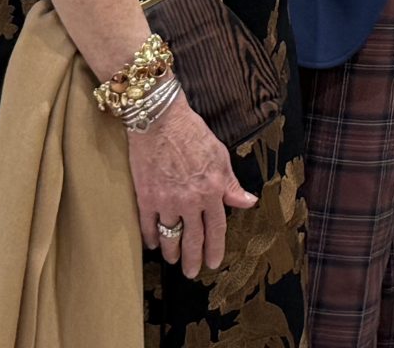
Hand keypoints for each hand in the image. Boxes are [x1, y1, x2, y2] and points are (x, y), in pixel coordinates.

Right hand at [130, 97, 256, 278]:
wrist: (161, 120)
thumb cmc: (193, 134)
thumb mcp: (220, 156)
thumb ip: (231, 184)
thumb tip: (248, 202)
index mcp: (212, 190)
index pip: (217, 228)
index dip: (216, 248)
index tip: (214, 263)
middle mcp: (191, 200)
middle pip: (193, 239)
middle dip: (193, 260)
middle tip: (191, 273)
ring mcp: (167, 201)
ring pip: (170, 237)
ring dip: (172, 252)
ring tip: (173, 260)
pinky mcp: (146, 198)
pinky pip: (149, 226)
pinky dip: (151, 238)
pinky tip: (154, 244)